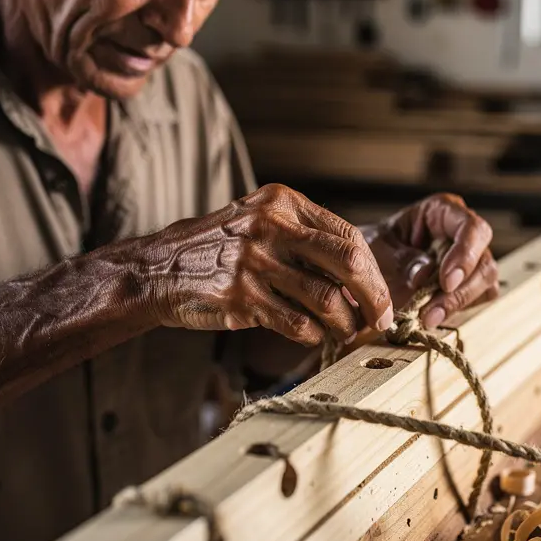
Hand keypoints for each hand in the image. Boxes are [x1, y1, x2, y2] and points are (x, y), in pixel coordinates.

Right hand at [142, 183, 392, 345]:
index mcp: (283, 203)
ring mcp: (255, 262)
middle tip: (381, 321)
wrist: (159, 268)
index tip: (381, 296)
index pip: (348, 236)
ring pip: (326, 299)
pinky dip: (313, 335)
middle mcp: (271, 227)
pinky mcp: (242, 297)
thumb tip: (359, 278)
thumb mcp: (259, 221)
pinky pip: (296, 323)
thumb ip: (305, 239)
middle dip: (374, 297)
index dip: (373, 272)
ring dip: (345, 323)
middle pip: (347, 263)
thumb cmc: (219, 249)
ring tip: (346, 333)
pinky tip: (313, 336)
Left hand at [362, 193, 498, 328]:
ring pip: (486, 282)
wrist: (367, 265)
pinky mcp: (470, 281)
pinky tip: (433, 315)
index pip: (472, 228)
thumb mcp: (378, 248)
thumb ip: (400, 260)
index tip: (446, 282)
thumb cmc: (375, 246)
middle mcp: (463, 232)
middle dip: (460, 290)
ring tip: (427, 318)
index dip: (465, 255)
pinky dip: (458, 309)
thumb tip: (424, 276)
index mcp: (443, 210)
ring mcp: (470, 258)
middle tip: (431, 312)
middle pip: (484, 260)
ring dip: (458, 303)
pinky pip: (478, 297)